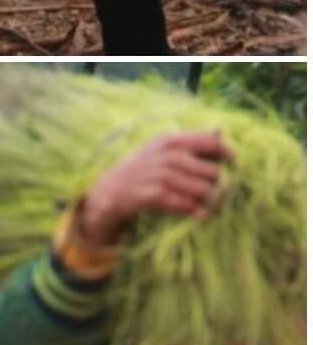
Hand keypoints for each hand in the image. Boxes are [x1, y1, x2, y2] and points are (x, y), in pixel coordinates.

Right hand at [77, 131, 232, 246]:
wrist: (111, 190)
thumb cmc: (143, 169)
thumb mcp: (161, 149)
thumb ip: (190, 141)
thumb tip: (220, 130)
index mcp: (170, 141)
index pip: (212, 143)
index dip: (229, 155)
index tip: (235, 166)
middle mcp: (166, 156)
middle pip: (213, 171)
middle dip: (221, 185)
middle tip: (224, 193)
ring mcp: (160, 175)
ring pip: (203, 189)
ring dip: (211, 200)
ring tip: (213, 205)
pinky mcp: (154, 195)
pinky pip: (186, 204)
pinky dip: (195, 210)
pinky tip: (199, 213)